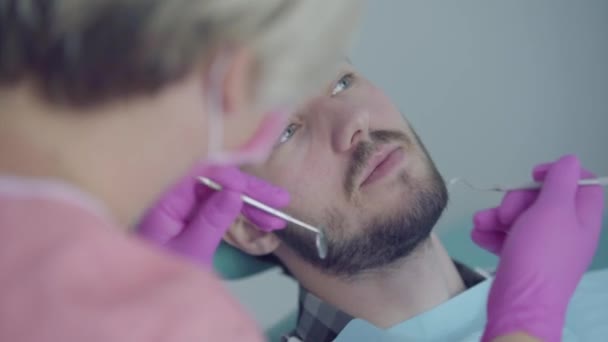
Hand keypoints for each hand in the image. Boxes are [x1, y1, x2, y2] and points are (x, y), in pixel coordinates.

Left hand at [137, 164, 288, 264]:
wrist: (144, 302)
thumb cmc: (158, 278)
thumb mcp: (191, 251)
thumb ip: (212, 220)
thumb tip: (235, 192)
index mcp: (164, 198)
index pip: (201, 171)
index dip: (231, 177)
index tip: (254, 192)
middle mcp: (172, 196)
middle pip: (216, 180)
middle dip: (250, 191)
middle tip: (280, 201)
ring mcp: (182, 207)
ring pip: (222, 194)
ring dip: (251, 205)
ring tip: (277, 219)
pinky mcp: (190, 219)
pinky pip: (219, 209)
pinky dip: (241, 215)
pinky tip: (263, 222)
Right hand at [471, 155, 604, 341]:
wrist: (520, 303)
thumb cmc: (540, 254)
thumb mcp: (553, 210)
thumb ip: (561, 181)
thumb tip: (570, 161)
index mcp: (582, 217)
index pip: (581, 182)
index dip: (557, 173)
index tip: (534, 176)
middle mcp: (565, 230)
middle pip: (542, 198)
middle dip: (516, 200)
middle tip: (507, 213)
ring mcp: (543, 245)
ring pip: (520, 216)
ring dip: (496, 216)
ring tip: (481, 223)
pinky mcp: (523, 257)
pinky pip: (507, 236)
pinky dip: (492, 233)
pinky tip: (479, 236)